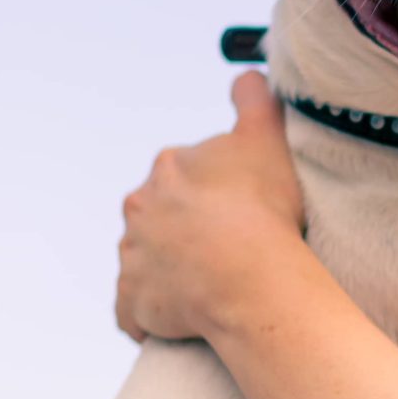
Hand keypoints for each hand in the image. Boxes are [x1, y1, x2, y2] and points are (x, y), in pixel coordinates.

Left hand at [116, 71, 306, 342]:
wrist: (246, 272)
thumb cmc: (260, 205)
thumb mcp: (265, 136)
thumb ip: (254, 98)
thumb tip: (247, 74)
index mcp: (168, 170)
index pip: (183, 177)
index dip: (212, 194)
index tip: (238, 211)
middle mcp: (139, 209)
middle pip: (158, 219)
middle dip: (182, 232)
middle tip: (225, 251)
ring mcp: (133, 257)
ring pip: (146, 263)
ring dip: (168, 274)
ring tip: (208, 290)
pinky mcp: (133, 302)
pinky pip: (133, 313)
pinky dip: (146, 318)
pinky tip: (171, 324)